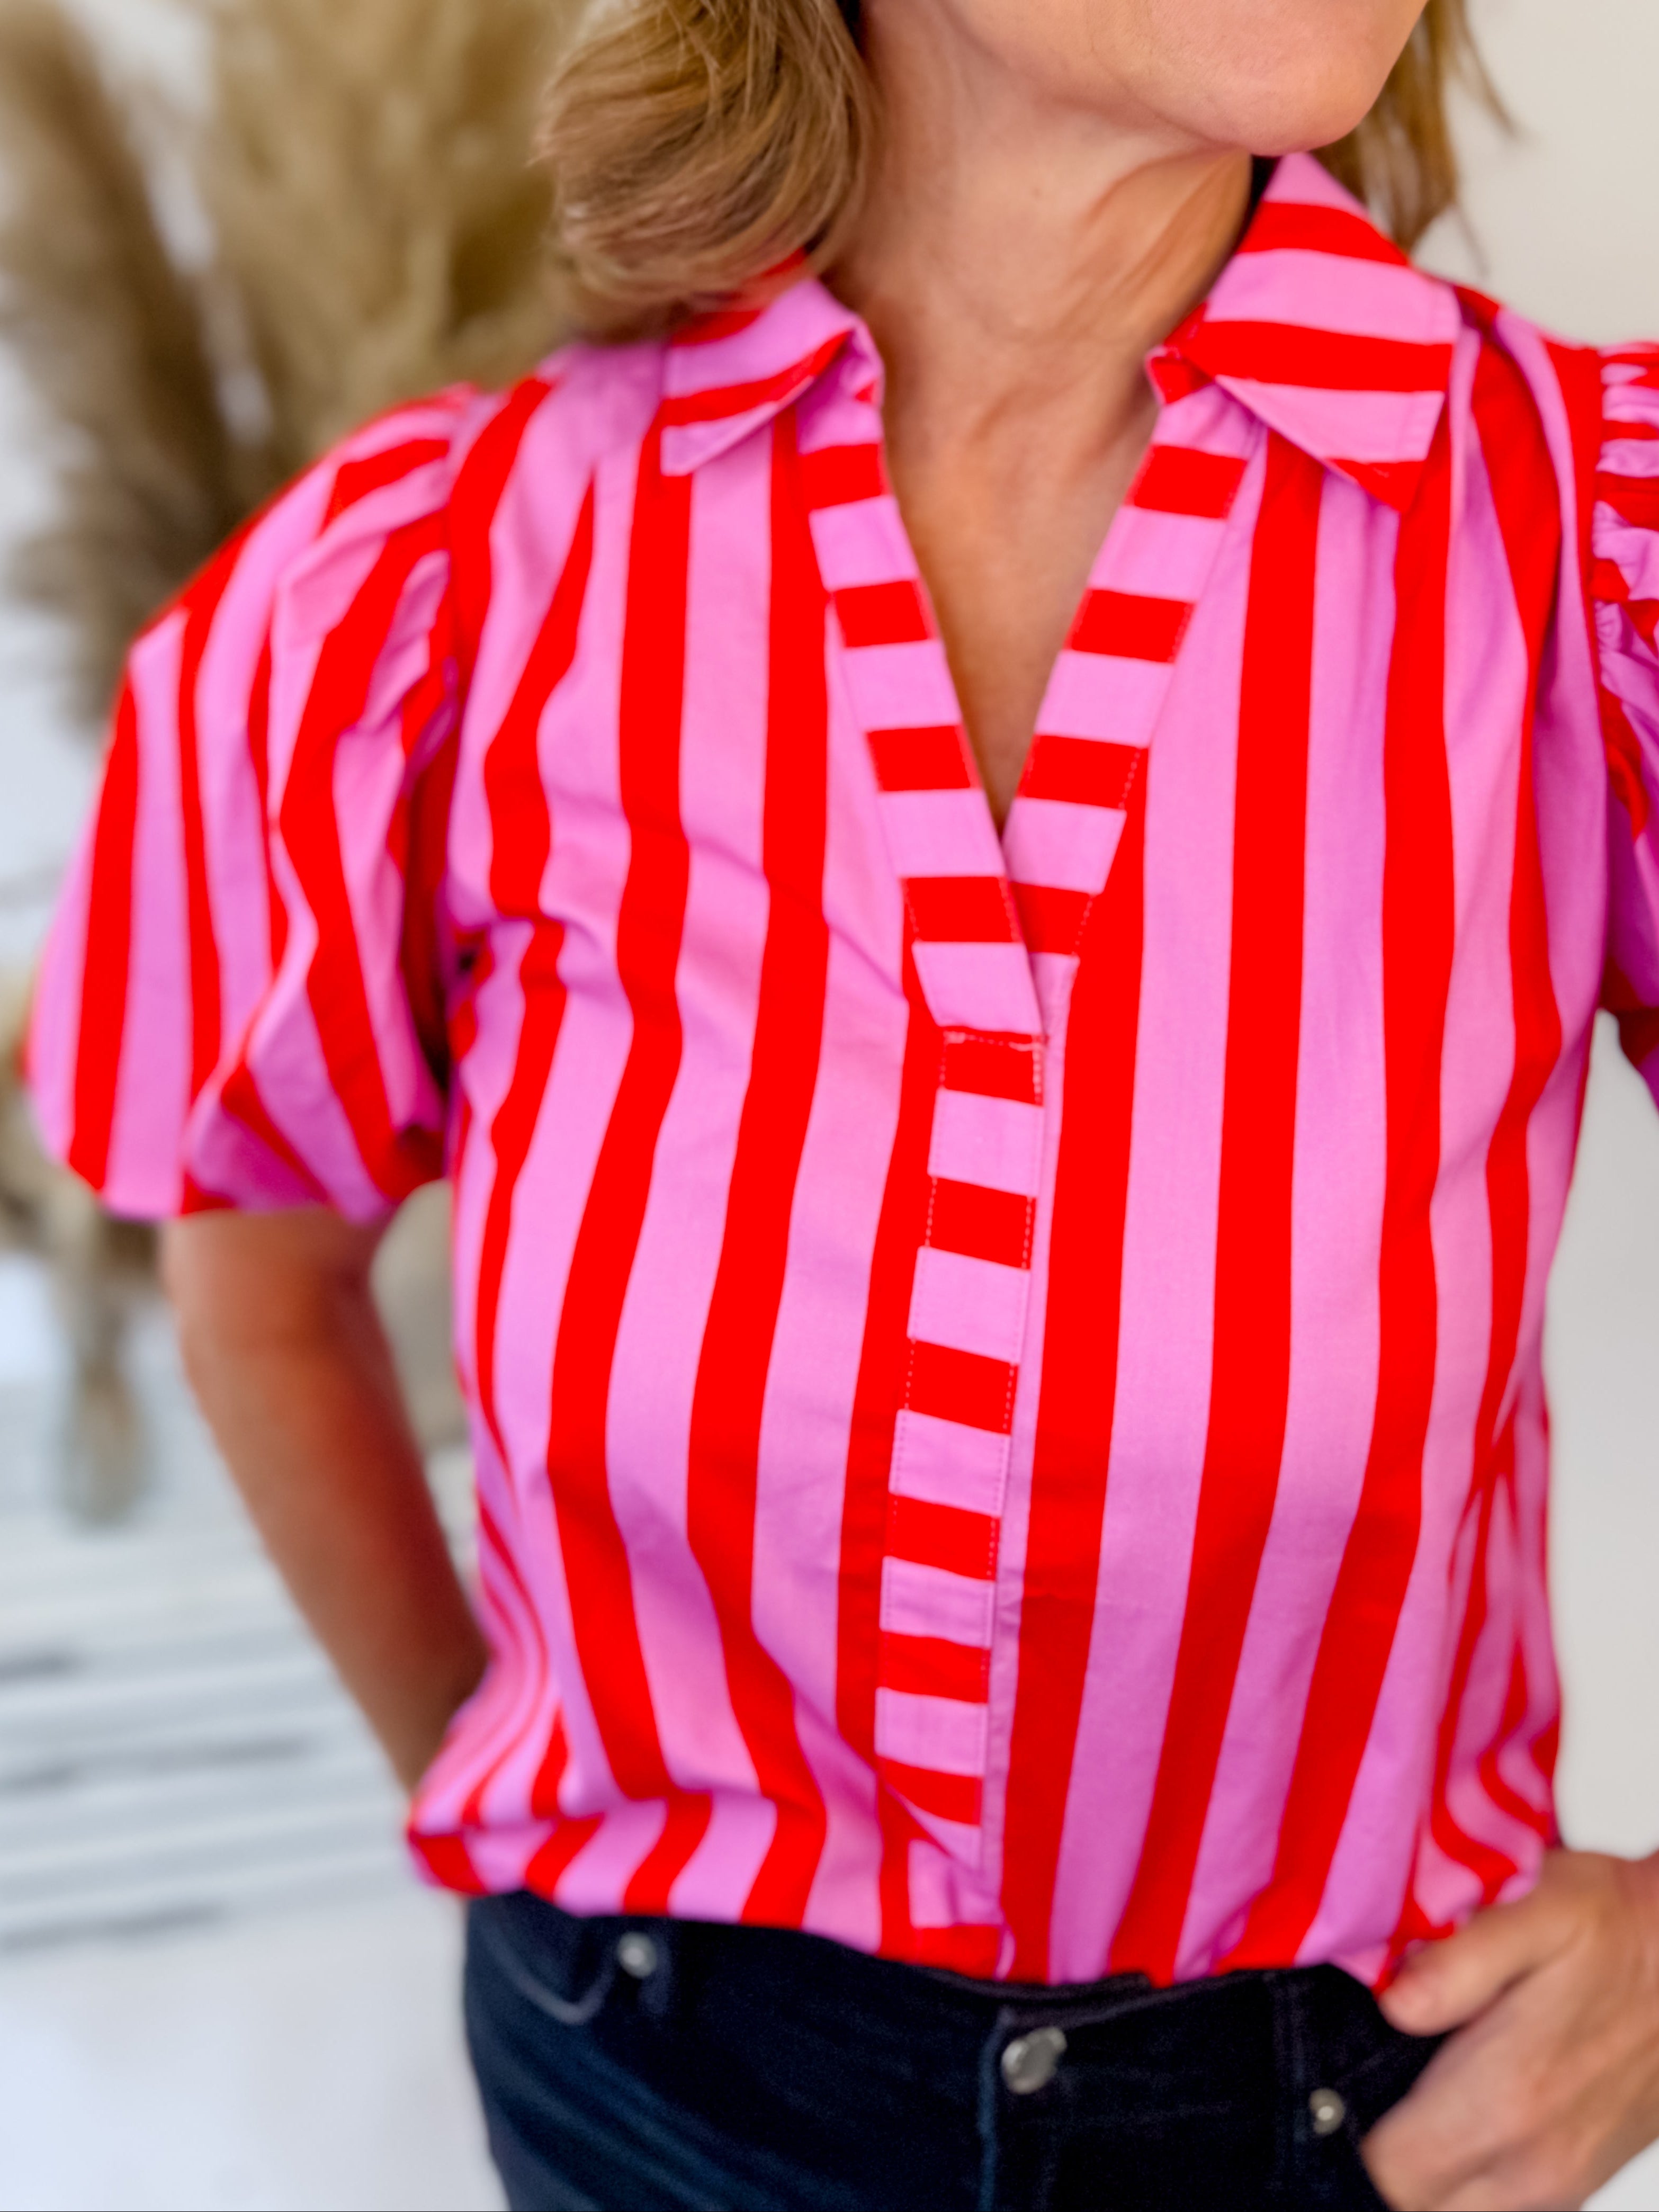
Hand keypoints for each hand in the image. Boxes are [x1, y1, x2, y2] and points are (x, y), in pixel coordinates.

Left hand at [1361, 1849, 1658, 2209]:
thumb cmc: (1620, 1927)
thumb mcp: (1541, 1910)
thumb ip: (1461, 1965)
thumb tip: (1394, 2005)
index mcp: (1506, 2101)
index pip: (1386, 2170)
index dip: (1339, 2137)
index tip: (1319, 2095)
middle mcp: (1531, 2164)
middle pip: (1412, 2204)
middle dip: (1370, 2165)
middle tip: (1346, 2101)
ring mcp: (1559, 2184)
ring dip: (1416, 2178)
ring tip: (1389, 2112)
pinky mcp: (1578, 2182)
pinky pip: (1495, 2210)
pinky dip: (1458, 2185)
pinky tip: (1443, 2126)